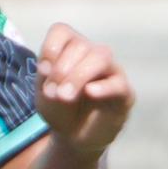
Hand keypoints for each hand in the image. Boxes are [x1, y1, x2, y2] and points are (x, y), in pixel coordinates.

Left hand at [32, 23, 130, 156]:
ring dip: (78, 76)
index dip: (50, 49)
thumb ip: (46, 79)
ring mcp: (111, 71)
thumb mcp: (45, 95)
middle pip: (80, 45)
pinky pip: (118, 83)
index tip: (43, 70)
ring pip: (100, 57)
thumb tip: (49, 67)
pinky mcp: (124, 93)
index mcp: (70, 48)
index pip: (62, 31)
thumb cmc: (60, 109)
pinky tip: (90, 93)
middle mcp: (92, 53)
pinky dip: (103, 87)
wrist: (75, 136)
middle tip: (52, 93)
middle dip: (61, 69)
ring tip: (64, 96)